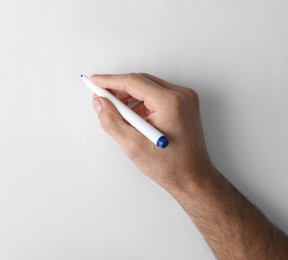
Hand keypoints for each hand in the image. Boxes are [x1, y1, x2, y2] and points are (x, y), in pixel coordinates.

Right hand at [91, 73, 213, 191]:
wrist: (192, 178)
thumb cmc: (170, 166)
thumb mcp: (132, 145)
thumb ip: (111, 120)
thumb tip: (100, 103)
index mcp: (170, 102)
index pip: (133, 82)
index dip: (110, 81)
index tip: (95, 81)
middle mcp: (181, 95)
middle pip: (141, 82)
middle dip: (119, 88)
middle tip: (101, 97)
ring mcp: (185, 99)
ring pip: (148, 87)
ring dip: (129, 96)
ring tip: (115, 110)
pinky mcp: (184, 105)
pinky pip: (157, 95)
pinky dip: (141, 102)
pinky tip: (132, 116)